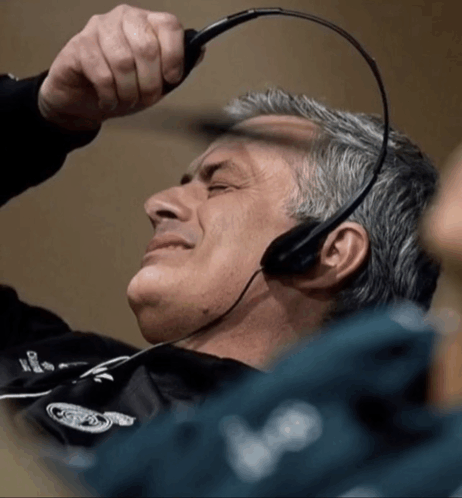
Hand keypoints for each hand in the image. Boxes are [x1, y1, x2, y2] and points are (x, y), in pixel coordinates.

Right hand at [38, 5, 193, 130]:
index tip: (171, 79)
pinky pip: (101, 73)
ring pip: (123, 62)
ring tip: (126, 100)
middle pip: (147, 48)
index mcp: (147, 22)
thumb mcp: (155, 80)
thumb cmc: (122, 87)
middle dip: (150, 83)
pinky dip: (110, 95)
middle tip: (146, 98)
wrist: (84, 99)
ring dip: (129, 91)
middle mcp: (124, 18)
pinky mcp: (78, 45)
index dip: (174, 56)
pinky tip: (109, 100)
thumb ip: (176, 67)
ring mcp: (99, 28)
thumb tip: (200, 51)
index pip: (169, 25)